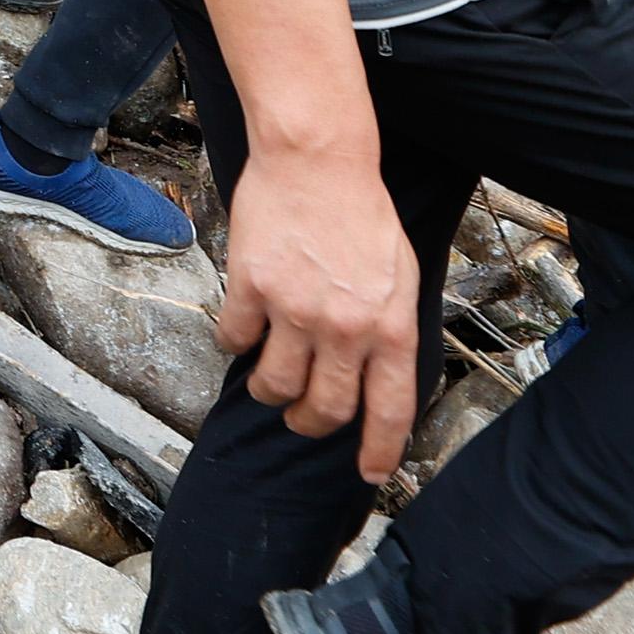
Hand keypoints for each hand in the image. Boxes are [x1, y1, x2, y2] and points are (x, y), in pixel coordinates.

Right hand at [214, 143, 424, 478]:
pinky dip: (234, 343)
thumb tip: (377, 377)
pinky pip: (234, 341)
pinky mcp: (252, 288)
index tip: (368, 472)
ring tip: (269, 375)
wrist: (317, 161)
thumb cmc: (361, 212)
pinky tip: (243, 327)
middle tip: (301, 417)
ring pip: (273, 386)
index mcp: (389, 327)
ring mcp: (295, 309)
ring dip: (269, 390)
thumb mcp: (399, 276)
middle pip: (324, 409)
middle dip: (309, 423)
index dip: (379, 450)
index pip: (389, 410)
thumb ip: (389, 330)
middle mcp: (344, 327)